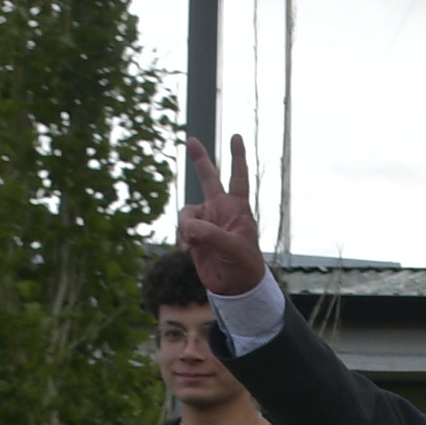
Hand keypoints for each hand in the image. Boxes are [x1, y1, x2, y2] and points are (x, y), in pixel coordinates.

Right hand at [177, 133, 264, 298]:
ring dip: (186, 226)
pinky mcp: (195, 236)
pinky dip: (182, 238)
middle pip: (208, 179)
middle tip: (191, 139)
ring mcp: (207, 222)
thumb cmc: (243, 265)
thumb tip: (187, 225)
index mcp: (237, 208)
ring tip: (192, 245)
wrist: (235, 287)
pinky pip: (182, 229)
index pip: (238, 177)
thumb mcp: (232, 248)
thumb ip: (210, 234)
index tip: (236, 137)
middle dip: (200, 160)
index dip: (237, 157)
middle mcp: (221, 210)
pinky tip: (188, 250)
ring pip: (187, 212)